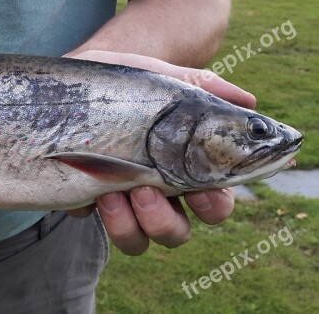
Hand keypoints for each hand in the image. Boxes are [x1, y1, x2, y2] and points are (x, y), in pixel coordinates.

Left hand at [63, 50, 255, 254]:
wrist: (71, 80)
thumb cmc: (128, 84)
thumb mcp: (162, 79)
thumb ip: (203, 88)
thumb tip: (247, 102)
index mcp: (186, 170)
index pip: (214, 204)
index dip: (214, 206)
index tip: (200, 191)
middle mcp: (157, 194)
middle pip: (175, 233)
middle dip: (163, 222)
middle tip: (145, 192)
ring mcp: (119, 199)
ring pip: (135, 239)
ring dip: (126, 225)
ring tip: (111, 193)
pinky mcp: (83, 195)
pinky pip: (87, 217)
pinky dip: (86, 207)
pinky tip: (85, 186)